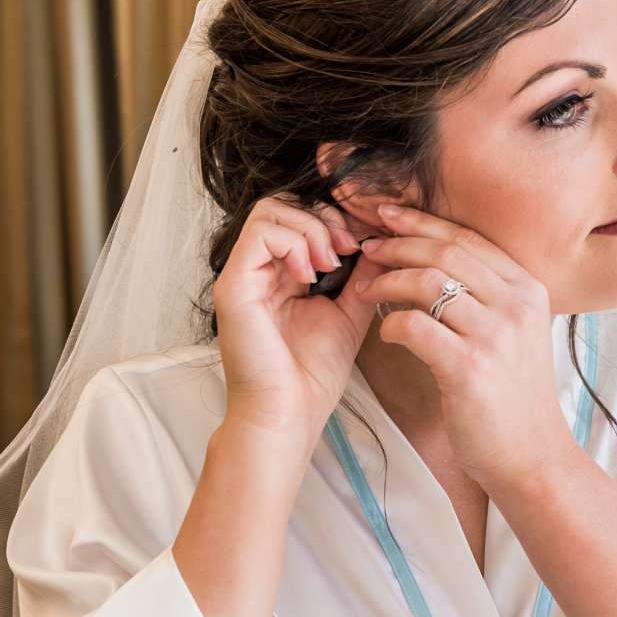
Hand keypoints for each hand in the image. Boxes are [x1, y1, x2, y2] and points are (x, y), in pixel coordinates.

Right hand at [214, 192, 375, 441]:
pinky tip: (310, 275)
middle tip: (351, 247)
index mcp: (284, 274)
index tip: (368, 241)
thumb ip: (363, 274)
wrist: (289, 412)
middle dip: (326, 216)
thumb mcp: (350, 312)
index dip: (339, 219)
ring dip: (311, 227)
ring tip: (330, 262)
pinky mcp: (233, 284)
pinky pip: (259, 233)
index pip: (303, 217)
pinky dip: (293, 242)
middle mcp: (259, 269)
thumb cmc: (313, 373)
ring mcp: (243, 274)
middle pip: (285, 203)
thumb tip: (383, 240)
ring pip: (271, 209)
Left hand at [353, 204, 571, 493]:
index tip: (388, 216)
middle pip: (445, 252)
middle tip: (367, 247)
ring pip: (427, 282)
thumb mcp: (515, 334)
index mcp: (528, 289)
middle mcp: (516, 304)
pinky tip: (386, 331)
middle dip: (398, 243)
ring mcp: (496, 334)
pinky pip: (415, 326)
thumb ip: (487, 297)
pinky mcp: (470, 367)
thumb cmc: (512, 397)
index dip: (423, 222)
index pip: (468, 238)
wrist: (531, 456)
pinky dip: (392, 323)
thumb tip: (433, 264)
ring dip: (387, 280)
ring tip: (366, 289)